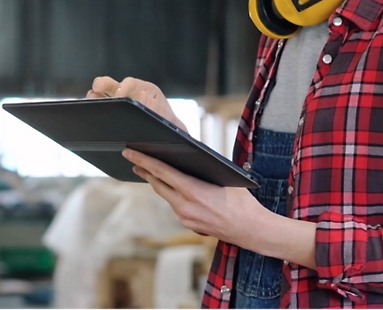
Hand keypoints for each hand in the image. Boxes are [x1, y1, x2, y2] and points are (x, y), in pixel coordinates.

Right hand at [87, 76, 188, 131]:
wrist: (169, 143)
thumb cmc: (168, 128)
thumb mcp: (166, 119)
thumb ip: (155, 109)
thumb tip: (141, 97)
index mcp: (145, 90)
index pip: (131, 84)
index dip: (123, 87)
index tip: (118, 95)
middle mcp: (130, 93)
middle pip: (112, 85)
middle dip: (102, 84)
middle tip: (96, 88)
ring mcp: (119, 104)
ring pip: (103, 96)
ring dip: (95, 97)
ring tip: (88, 101)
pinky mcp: (112, 115)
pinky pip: (102, 110)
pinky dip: (94, 111)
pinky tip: (89, 116)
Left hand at [122, 148, 265, 245]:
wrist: (252, 230)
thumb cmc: (242, 201)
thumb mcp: (225, 177)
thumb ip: (204, 168)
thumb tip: (189, 154)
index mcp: (192, 190)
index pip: (160, 171)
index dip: (143, 160)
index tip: (129, 152)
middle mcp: (184, 206)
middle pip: (157, 184)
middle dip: (144, 170)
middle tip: (133, 159)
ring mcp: (185, 217)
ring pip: (166, 195)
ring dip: (157, 183)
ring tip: (149, 170)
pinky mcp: (189, 225)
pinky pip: (175, 205)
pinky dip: (171, 194)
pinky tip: (171, 187)